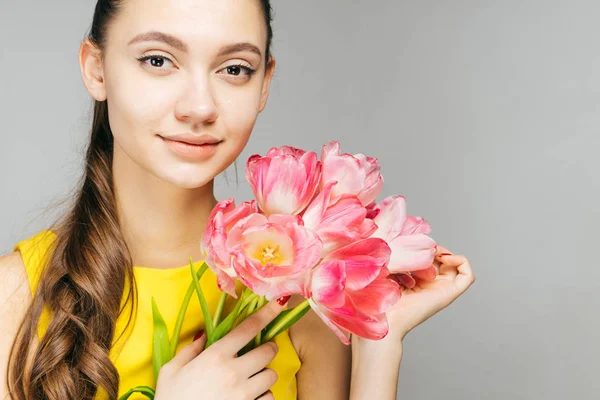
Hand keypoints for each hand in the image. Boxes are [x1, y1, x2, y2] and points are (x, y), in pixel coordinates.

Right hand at [154, 298, 287, 399]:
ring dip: (264, 375)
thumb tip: (203, 335)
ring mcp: (244, 393)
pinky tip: (251, 397)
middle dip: (266, 349)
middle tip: (258, 353)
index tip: (280, 302)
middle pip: (268, 351)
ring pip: (272, 376)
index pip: (249, 328)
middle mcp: (234, 372)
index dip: (267, 313)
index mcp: (215, 356)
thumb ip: (189, 350)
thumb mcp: (170, 371)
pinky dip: (263, 396)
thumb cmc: (170, 399)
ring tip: (252, 379)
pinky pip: (269, 398)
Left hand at [387, 245, 475, 342]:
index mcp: (419, 281)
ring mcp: (442, 290)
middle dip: (438, 249)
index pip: (431, 260)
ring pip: (458, 266)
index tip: (415, 246)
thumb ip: (400, 260)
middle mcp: (433, 286)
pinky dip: (462, 262)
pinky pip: (468, 276)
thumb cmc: (383, 298)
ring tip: (434, 252)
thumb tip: (405, 243)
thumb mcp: (391, 272)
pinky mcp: (449, 294)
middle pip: (445, 261)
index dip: (427, 249)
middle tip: (426, 247)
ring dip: (448, 253)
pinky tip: (445, 258)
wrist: (387, 317)